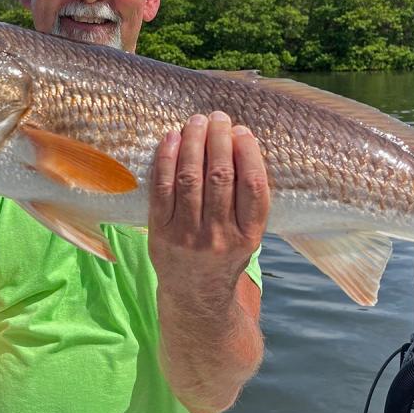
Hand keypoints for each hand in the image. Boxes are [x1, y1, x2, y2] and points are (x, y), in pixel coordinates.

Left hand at [148, 111, 269, 304]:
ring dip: (193, 143)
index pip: (252, 185)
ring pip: (190, 178)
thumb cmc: (225, 254)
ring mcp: (188, 235)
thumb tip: (240, 141)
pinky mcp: (161, 232)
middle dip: (218, 140)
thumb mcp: (249, 234)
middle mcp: (220, 236)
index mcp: (249, 235)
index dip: (247, 153)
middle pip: (220, 176)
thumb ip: (248, 198)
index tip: (241, 131)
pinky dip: (166, 159)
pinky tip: (171, 138)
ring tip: (196, 122)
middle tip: (218, 118)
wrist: (196, 294)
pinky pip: (162, 188)